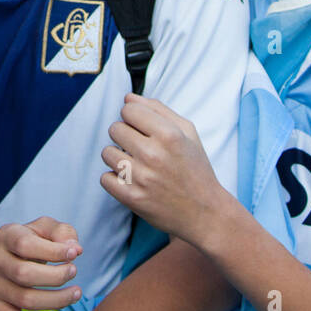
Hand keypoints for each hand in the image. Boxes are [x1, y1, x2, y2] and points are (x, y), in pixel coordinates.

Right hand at [0, 216, 82, 310]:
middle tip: (74, 272)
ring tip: (75, 293)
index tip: (74, 254)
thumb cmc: (32, 241)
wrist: (6, 258)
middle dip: (56, 276)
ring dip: (57, 300)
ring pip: (25, 300)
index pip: (26, 245)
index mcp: (6, 236)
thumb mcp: (45, 228)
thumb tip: (75, 249)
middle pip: (24, 274)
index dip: (53, 251)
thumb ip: (62, 233)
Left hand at [100, 94, 230, 244]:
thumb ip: (158, 110)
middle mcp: (154, 154)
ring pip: (107, 153)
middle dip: (125, 134)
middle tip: (139, 146)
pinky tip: (131, 180)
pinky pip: (105, 178)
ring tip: (136, 163)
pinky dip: (115, 178)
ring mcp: (141, 178)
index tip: (141, 127)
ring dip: (118, 156)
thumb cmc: (196, 169)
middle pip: (114, 129)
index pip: (128, 109)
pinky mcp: (132, 198)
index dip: (133, 116)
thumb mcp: (188, 133)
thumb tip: (128, 98)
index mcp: (169, 135)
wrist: (205, 212)